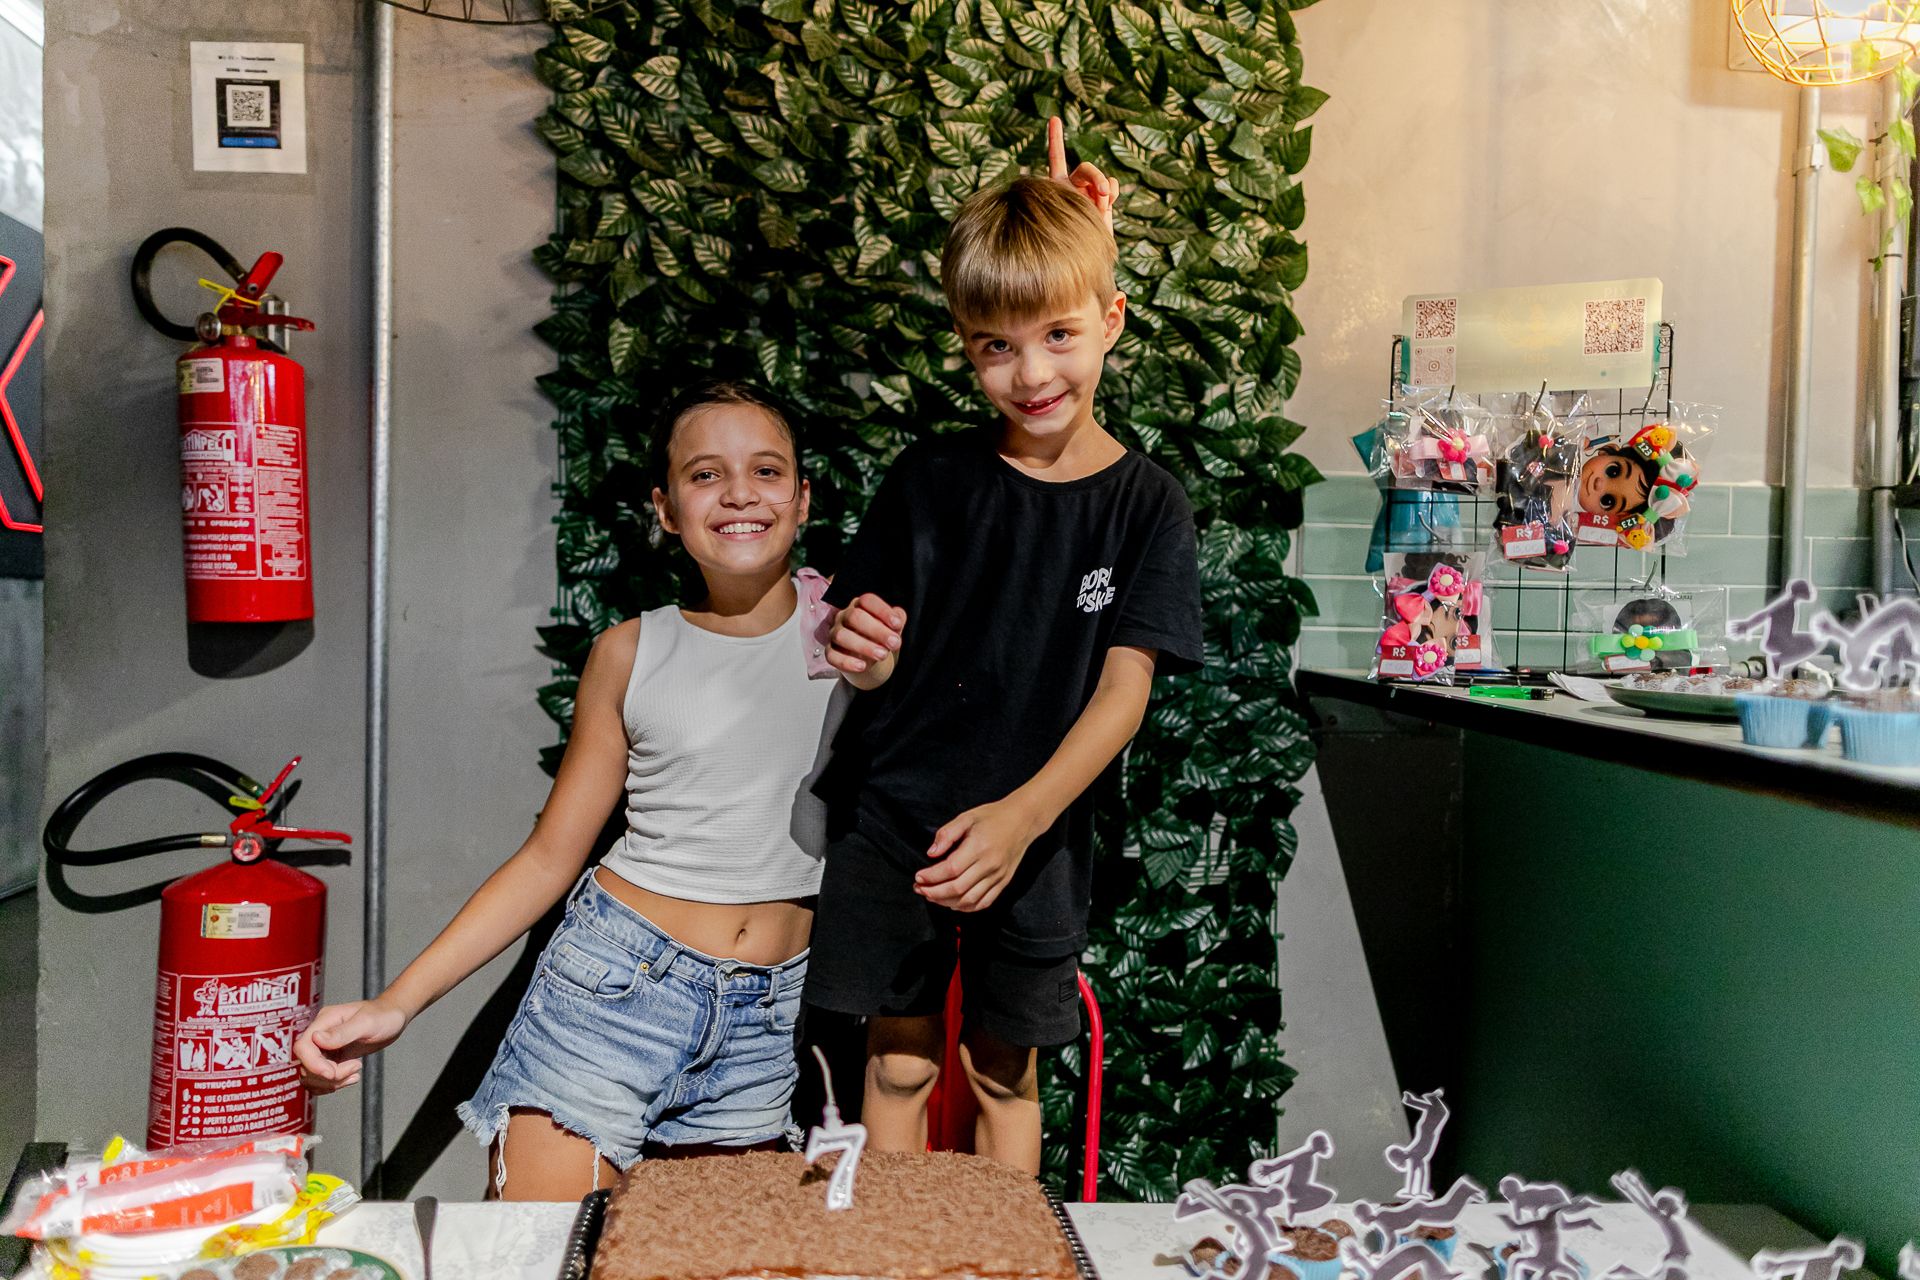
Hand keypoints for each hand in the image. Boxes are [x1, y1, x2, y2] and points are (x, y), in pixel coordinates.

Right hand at [294, 998, 408, 1093]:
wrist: (394, 1017)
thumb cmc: (383, 1014)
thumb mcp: (366, 1022)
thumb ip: (342, 1032)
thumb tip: (316, 1038)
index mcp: (324, 1022)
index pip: (303, 1047)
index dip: (313, 1064)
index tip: (332, 1073)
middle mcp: (320, 1035)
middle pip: (306, 1065)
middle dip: (329, 1075)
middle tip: (355, 1066)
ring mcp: (325, 1048)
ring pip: (312, 1076)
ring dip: (332, 1082)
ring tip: (356, 1070)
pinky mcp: (332, 1058)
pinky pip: (321, 1079)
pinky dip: (334, 1084)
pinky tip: (352, 1077)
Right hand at [827, 593, 904, 685]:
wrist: (870, 662)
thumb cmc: (880, 639)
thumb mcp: (892, 629)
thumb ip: (897, 620)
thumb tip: (898, 617)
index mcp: (860, 606)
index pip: (867, 601)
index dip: (883, 611)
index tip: (897, 624)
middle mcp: (845, 617)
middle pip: (854, 617)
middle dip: (876, 630)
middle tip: (894, 643)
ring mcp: (835, 634)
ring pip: (842, 636)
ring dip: (864, 646)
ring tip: (882, 655)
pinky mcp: (830, 652)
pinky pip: (832, 656)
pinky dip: (847, 662)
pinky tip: (862, 666)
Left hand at [915, 798, 1045, 912]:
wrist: (1022, 821)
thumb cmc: (992, 817)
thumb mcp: (967, 817)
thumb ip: (947, 834)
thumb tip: (931, 853)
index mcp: (979, 847)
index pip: (951, 869)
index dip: (932, 876)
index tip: (918, 876)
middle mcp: (990, 865)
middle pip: (958, 888)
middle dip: (934, 892)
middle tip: (919, 889)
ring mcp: (998, 876)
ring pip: (969, 900)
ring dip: (946, 902)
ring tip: (932, 896)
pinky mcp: (1003, 883)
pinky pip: (983, 903)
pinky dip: (966, 907)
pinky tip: (952, 903)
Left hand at [1046, 116, 1117, 232]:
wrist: (1081, 257)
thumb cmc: (1063, 241)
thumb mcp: (1064, 217)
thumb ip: (1078, 200)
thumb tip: (1101, 193)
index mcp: (1055, 187)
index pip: (1056, 158)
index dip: (1056, 138)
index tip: (1055, 118)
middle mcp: (1072, 187)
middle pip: (1085, 168)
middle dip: (1096, 177)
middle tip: (1103, 194)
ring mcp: (1088, 193)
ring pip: (1100, 177)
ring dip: (1105, 189)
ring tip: (1102, 206)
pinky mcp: (1102, 200)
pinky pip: (1112, 184)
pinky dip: (1112, 191)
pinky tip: (1108, 202)